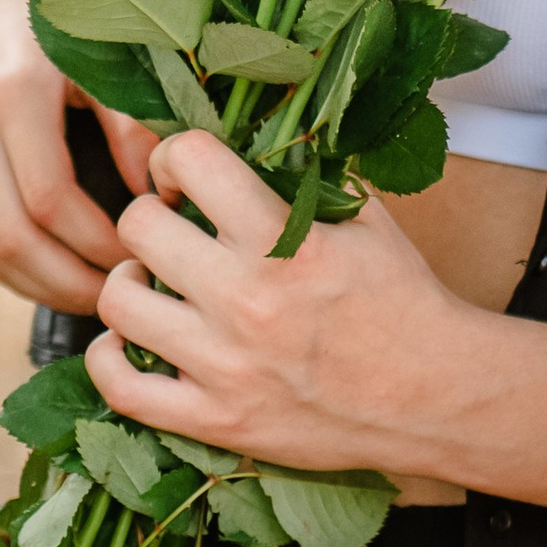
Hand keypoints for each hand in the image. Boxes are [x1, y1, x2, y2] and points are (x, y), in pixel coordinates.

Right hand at [0, 0, 161, 311]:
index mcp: (10, 89)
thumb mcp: (108, 43)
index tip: (138, 259)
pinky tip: (48, 262)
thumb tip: (157, 202)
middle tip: (117, 295)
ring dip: (33, 281)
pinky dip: (5, 256)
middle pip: (6, 239)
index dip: (95, 246)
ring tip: (87, 290)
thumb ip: (133, 122)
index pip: (49, 204)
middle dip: (65, 283)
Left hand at [88, 130, 509, 479]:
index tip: (185, 172)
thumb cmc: (401, 298)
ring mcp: (227, 368)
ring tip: (154, 279)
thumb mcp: (364, 215)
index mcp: (286, 242)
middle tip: (172, 225)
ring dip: (129, 280)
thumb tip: (245, 123)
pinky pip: (125, 391)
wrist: (436, 397)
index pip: (189, 161)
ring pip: (119, 302)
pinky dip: (110, 360)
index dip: (176, 155)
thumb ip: (302, 172)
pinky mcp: (219, 422)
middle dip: (151, 213)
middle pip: (139, 226)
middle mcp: (247, 302)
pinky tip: (130, 340)